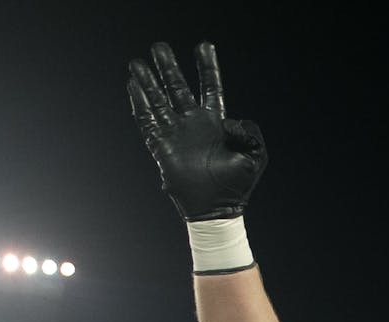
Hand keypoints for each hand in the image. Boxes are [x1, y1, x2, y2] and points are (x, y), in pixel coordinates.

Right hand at [127, 42, 266, 220]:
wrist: (218, 209)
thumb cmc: (239, 184)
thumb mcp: (255, 154)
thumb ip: (249, 131)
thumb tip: (228, 121)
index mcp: (216, 122)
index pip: (211, 87)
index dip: (207, 66)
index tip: (203, 45)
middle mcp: (194, 123)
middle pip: (178, 87)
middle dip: (169, 67)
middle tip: (159, 47)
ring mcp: (176, 133)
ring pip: (159, 100)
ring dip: (148, 81)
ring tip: (137, 63)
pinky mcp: (162, 147)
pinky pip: (147, 121)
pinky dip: (140, 103)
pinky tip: (133, 86)